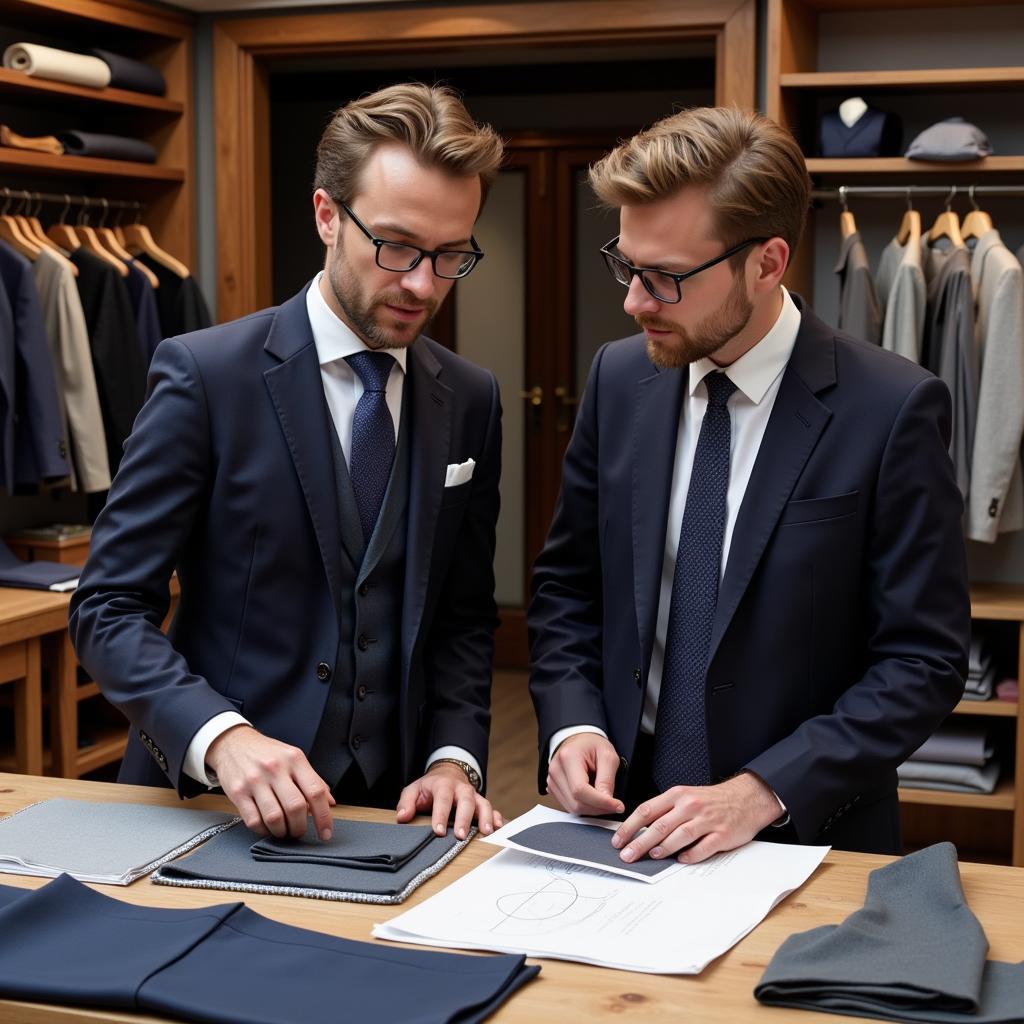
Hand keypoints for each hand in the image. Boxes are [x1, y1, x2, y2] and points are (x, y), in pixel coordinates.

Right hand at [206, 724, 334, 840]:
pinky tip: (267, 827)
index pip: (315, 791)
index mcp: (295, 759)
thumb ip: (313, 779)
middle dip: (300, 827)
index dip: (324, 817)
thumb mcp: (293, 757)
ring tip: (284, 831)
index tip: (326, 833)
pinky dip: (263, 830)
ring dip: (282, 832)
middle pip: (295, 807)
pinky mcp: (237, 792)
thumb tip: (330, 802)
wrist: (233, 743)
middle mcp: (275, 768)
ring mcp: (255, 780)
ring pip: (274, 818)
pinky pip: (253, 821)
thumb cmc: (267, 753)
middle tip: (299, 831)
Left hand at [395, 763, 502, 840]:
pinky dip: (496, 817)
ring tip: (486, 832)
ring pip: (483, 803)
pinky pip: (492, 808)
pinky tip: (497, 827)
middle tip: (460, 836)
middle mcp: (461, 789)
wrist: (448, 773)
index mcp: (443, 784)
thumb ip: (406, 803)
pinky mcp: (481, 802)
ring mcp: (473, 795)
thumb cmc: (430, 787)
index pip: (442, 799)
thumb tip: (402, 817)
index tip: (438, 831)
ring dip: (485, 818)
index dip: (440, 815)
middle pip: (465, 801)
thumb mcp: (414, 790)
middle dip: (464, 818)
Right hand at [546, 733, 624, 816]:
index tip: (618, 806)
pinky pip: (569, 806)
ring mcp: (552, 780)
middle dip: (599, 808)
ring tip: (604, 797)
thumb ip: (607, 779)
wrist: (579, 740)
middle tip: (615, 804)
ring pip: (573, 808)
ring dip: (592, 808)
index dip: (600, 802)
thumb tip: (608, 802)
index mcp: (568, 757)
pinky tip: (593, 797)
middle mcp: (556, 770)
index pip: (580, 790)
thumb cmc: (593, 744)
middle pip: (576, 802)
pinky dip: (584, 806)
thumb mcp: (607, 755)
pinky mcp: (552, 788)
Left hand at [611, 771, 781, 864]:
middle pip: (659, 825)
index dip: (630, 826)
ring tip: (651, 856)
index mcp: (677, 795)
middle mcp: (690, 805)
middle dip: (640, 842)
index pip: (647, 810)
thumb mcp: (686, 796)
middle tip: (627, 855)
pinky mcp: (721, 834)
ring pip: (679, 836)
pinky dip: (690, 855)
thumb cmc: (712, 800)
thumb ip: (666, 811)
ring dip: (663, 848)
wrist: (747, 798)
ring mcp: (706, 820)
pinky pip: (702, 848)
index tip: (618, 840)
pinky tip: (681, 860)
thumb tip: (640, 831)